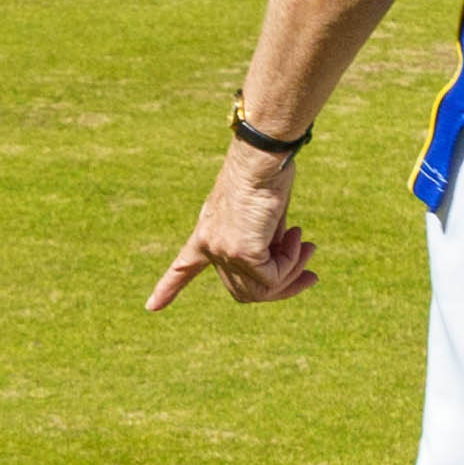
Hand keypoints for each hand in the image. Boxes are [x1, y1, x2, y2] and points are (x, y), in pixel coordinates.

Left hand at [151, 142, 317, 308]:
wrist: (263, 156)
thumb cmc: (266, 174)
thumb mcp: (264, 216)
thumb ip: (266, 246)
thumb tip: (285, 276)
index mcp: (207, 231)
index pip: (183, 266)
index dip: (169, 288)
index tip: (151, 307)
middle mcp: (209, 244)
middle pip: (244, 290)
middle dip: (282, 286)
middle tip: (311, 274)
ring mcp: (223, 250)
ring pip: (261, 289)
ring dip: (291, 272)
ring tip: (306, 245)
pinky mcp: (242, 251)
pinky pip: (273, 277)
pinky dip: (293, 263)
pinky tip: (298, 238)